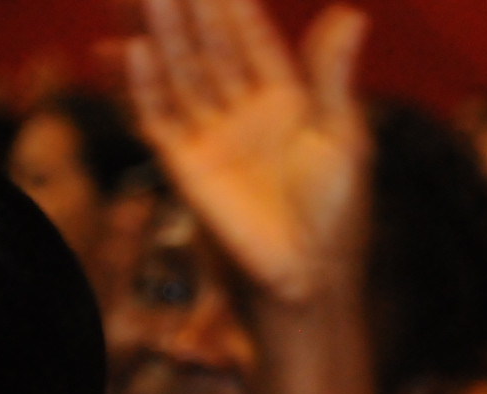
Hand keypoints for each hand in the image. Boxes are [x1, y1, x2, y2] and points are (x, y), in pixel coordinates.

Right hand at [126, 0, 369, 301]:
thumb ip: (332, 75)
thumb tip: (352, 14)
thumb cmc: (334, 210)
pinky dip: (143, 84)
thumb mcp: (342, 136)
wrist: (305, 274)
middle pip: (209, 49)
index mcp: (288, 102)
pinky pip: (157, 115)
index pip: (253, 42)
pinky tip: (134, 51)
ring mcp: (212, 135)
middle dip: (189, 12)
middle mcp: (245, 111)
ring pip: (179, 73)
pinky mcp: (184, 163)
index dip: (234, 8)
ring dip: (162, 36)